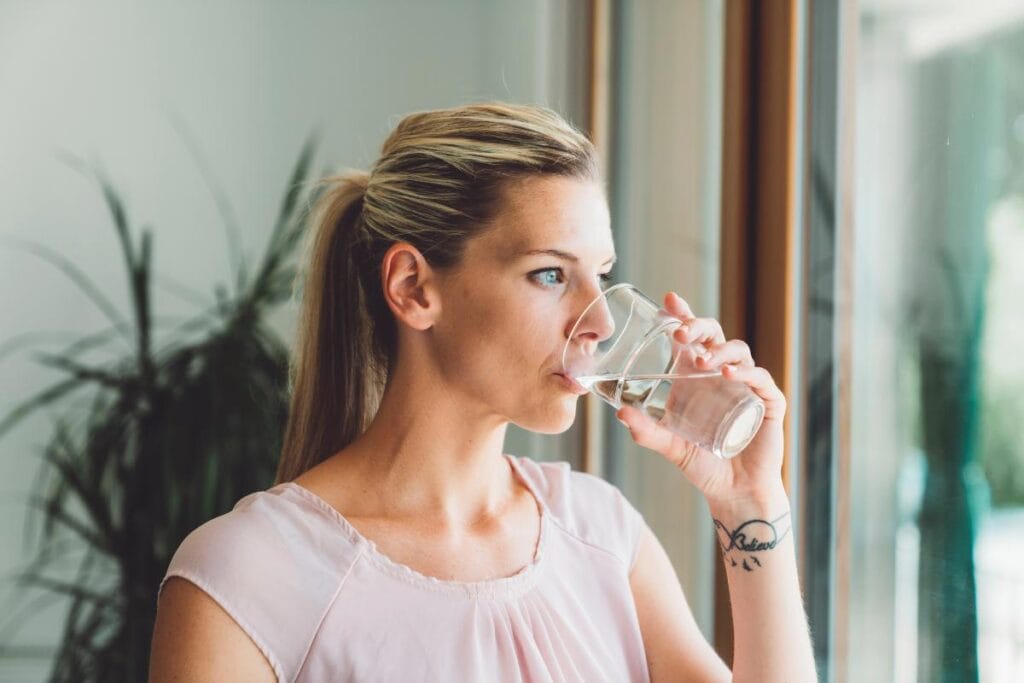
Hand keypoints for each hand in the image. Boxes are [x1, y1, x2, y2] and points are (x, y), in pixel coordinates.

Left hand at [614, 292, 787, 504]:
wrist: (735, 494)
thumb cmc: (703, 466)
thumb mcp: (670, 445)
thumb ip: (646, 431)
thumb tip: (619, 413)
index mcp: (697, 377)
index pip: (692, 338)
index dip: (683, 316)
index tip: (669, 300)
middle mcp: (722, 376)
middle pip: (715, 336)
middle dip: (699, 326)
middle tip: (682, 332)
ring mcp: (747, 387)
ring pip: (738, 352)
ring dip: (720, 351)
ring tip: (703, 361)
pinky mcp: (769, 403)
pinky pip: (760, 379)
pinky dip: (746, 373)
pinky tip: (728, 375)